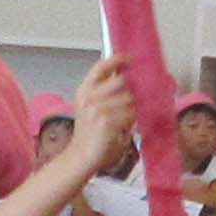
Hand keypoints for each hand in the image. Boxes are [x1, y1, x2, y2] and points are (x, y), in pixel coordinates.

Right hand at [68, 55, 139, 177]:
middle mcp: (89, 97)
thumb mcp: (92, 107)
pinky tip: (124, 128)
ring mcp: (97, 108)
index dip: (117, 59)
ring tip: (125, 119)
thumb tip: (126, 77)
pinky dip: (131, 121)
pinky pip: (130, 114)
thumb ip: (105, 92)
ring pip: (129, 98)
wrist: (81, 156)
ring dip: (133, 108)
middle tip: (134, 97)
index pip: (101, 66)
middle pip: (121, 80)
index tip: (130, 59)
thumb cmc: (90, 134)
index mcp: (84, 90)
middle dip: (131, 89)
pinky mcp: (107, 121)